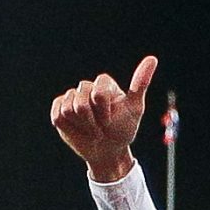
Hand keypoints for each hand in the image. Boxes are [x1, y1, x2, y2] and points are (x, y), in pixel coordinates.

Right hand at [51, 55, 155, 182]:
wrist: (109, 151)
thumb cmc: (123, 129)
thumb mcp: (135, 109)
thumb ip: (140, 83)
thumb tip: (152, 58)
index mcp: (104, 84)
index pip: (98, 93)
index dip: (104, 112)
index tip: (111, 121)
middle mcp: (87, 87)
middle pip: (81, 103)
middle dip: (93, 123)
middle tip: (101, 129)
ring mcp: (71, 97)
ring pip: (68, 110)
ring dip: (81, 126)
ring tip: (91, 129)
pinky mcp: (58, 109)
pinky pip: (57, 115)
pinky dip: (68, 128)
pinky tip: (78, 129)